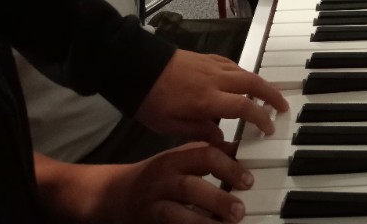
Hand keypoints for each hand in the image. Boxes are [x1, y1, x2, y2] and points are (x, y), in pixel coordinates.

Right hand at [105, 142, 253, 223]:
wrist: (118, 193)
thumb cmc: (157, 174)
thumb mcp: (180, 157)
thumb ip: (207, 154)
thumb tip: (240, 150)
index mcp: (175, 158)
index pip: (204, 156)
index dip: (228, 167)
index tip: (248, 180)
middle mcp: (164, 180)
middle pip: (190, 187)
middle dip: (217, 199)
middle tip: (240, 210)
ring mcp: (154, 204)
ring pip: (177, 214)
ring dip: (204, 222)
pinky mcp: (150, 223)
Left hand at [136, 48, 289, 136]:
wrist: (136, 68)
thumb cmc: (150, 100)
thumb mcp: (170, 126)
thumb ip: (199, 131)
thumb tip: (221, 137)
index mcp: (207, 99)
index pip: (244, 106)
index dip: (261, 117)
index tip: (269, 127)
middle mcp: (214, 79)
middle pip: (253, 82)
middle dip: (272, 94)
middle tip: (282, 106)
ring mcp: (210, 65)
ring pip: (244, 71)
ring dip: (260, 82)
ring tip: (267, 94)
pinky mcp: (205, 57)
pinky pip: (231, 63)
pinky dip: (242, 72)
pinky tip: (241, 79)